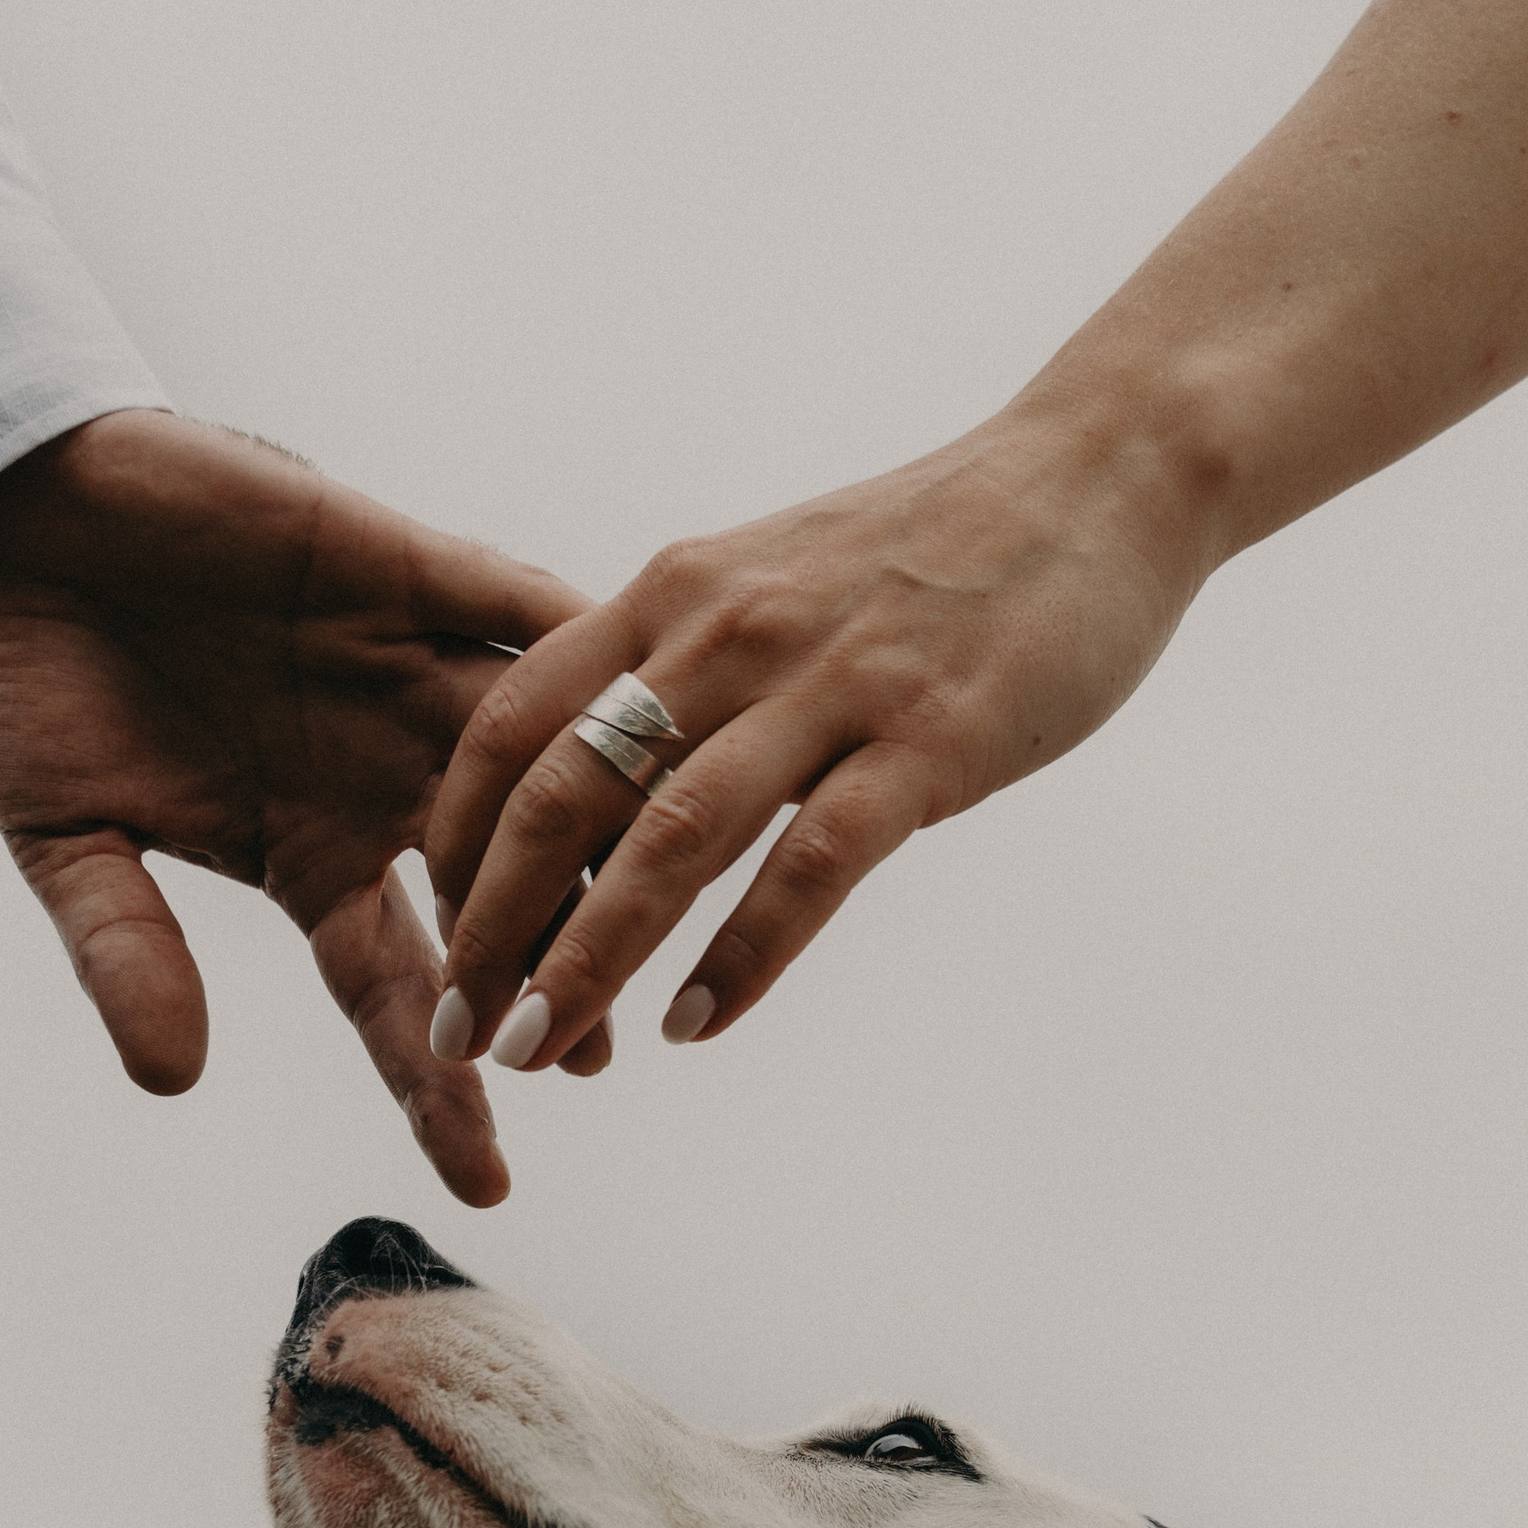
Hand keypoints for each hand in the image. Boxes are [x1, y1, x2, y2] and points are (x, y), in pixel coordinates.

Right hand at [0, 410, 597, 1206]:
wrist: (16, 513)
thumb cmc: (33, 684)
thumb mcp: (64, 834)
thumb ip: (124, 948)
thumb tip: (171, 1080)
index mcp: (311, 858)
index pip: (398, 993)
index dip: (441, 1086)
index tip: (489, 1180)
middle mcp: (383, 782)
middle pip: (500, 896)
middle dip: (548, 971)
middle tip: (590, 1047)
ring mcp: (405, 676)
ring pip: (535, 764)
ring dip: (593, 825)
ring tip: (652, 895)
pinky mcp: (402, 568)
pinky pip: (507, 605)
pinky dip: (571, 643)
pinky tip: (642, 690)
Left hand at [420, 413, 1217, 1073]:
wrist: (1099, 479)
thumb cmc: (930, 552)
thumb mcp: (769, 583)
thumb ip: (682, 672)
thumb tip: (605, 783)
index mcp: (673, 594)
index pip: (512, 723)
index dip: (455, 837)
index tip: (428, 930)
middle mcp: (728, 633)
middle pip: (564, 793)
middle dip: (493, 923)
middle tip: (459, 1026)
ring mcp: (828, 688)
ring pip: (669, 840)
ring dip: (590, 959)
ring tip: (541, 1048)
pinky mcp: (926, 742)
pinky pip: (809, 866)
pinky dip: (743, 957)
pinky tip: (697, 1024)